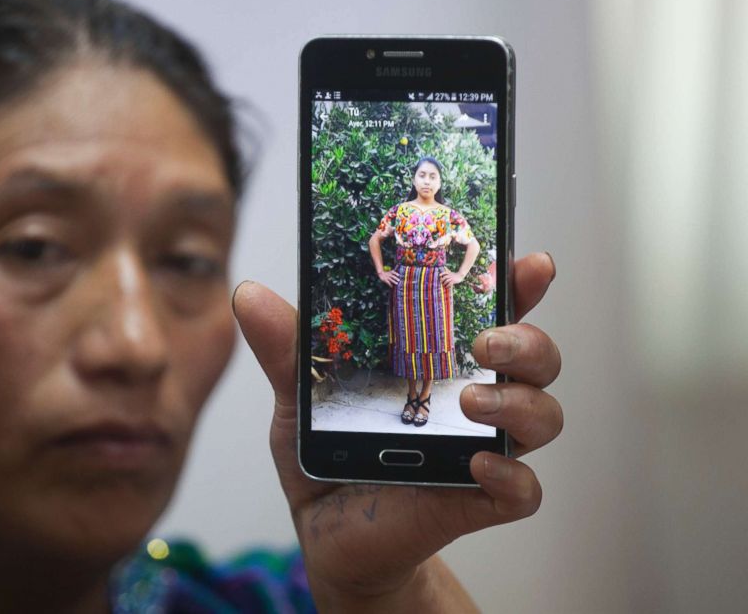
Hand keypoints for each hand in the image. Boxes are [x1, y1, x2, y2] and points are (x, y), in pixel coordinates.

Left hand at [233, 252, 559, 611]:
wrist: (326, 527)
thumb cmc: (328, 449)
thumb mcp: (300, 393)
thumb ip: (285, 346)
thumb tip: (248, 295)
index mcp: (439, 357)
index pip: (494, 311)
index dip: (520, 284)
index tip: (531, 264)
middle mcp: (473, 396)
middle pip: (536, 358)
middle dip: (528, 341)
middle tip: (487, 343)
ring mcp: (481, 448)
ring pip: (543, 416)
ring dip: (519, 404)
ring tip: (470, 404)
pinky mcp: (477, 499)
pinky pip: (522, 490)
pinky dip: (511, 477)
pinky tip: (476, 465)